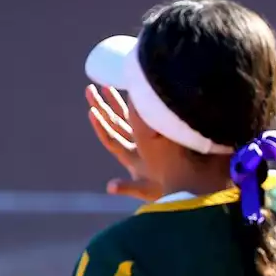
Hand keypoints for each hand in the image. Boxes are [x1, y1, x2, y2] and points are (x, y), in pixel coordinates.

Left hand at [85, 84, 160, 201]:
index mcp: (129, 158)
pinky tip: (133, 92)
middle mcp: (133, 147)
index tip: (92, 112)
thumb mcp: (147, 190)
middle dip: (101, 107)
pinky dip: (136, 105)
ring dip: (115, 102)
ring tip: (105, 85)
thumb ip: (129, 187)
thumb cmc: (166, 190)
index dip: (101, 127)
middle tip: (89, 89)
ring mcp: (144, 140)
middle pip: (114, 124)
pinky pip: (143, 117)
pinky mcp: (156, 135)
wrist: (186, 188)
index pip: (111, 140)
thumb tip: (110, 188)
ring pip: (126, 118)